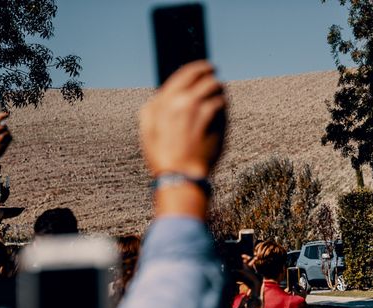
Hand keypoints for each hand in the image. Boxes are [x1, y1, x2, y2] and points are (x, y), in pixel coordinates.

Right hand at [0, 112, 10, 169]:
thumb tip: (3, 123)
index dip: (3, 115)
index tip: (7, 114)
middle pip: (4, 126)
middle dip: (4, 130)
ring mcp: (1, 135)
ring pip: (8, 132)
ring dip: (6, 135)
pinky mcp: (5, 141)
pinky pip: (10, 137)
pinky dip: (8, 139)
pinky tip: (3, 143)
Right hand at [140, 61, 225, 178]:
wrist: (179, 174)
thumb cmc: (163, 156)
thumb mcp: (148, 129)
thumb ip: (155, 108)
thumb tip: (164, 94)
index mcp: (164, 100)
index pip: (186, 73)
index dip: (199, 68)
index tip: (208, 68)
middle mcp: (182, 101)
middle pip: (205, 77)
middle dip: (212, 78)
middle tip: (217, 83)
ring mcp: (200, 109)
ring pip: (216, 88)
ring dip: (220, 92)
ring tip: (220, 98)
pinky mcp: (214, 120)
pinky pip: (222, 104)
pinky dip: (223, 106)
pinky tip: (222, 112)